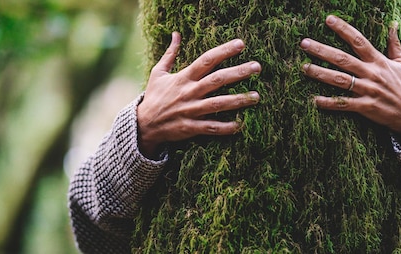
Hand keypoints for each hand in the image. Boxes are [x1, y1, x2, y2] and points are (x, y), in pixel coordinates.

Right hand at [137, 32, 261, 157]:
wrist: (143, 124)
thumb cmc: (154, 96)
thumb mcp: (159, 73)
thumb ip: (170, 54)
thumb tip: (176, 34)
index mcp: (183, 78)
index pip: (206, 60)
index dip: (223, 51)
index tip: (241, 44)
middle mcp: (189, 92)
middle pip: (217, 80)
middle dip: (238, 72)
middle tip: (257, 67)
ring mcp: (191, 110)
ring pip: (218, 104)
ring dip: (238, 100)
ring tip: (256, 96)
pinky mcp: (190, 127)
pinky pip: (211, 127)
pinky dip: (226, 127)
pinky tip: (241, 124)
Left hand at [300, 15, 400, 146]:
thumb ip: (394, 44)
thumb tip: (393, 24)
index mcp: (378, 61)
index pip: (358, 41)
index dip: (343, 29)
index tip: (328, 19)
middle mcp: (371, 74)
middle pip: (343, 59)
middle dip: (322, 50)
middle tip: (304, 44)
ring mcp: (368, 91)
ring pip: (340, 80)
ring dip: (321, 73)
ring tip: (304, 67)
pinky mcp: (365, 107)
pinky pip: (344, 104)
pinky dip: (330, 102)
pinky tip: (315, 100)